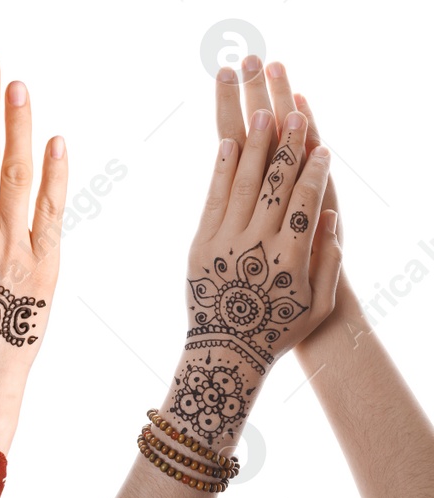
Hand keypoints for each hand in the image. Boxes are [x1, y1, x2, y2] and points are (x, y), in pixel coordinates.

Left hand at [212, 57, 350, 341]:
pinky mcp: (199, 244)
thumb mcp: (317, 304)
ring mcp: (224, 242)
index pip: (306, 203)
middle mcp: (257, 245)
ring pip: (243, 185)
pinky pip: (212, 199)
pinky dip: (221, 170)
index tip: (322, 147)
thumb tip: (329, 215)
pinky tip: (228, 145)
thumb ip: (328, 260)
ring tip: (261, 115)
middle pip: (275, 185)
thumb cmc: (278, 328)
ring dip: (254, 147)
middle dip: (286, 147)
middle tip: (293, 115)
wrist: (224, 350)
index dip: (314, 172)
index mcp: (291, 259)